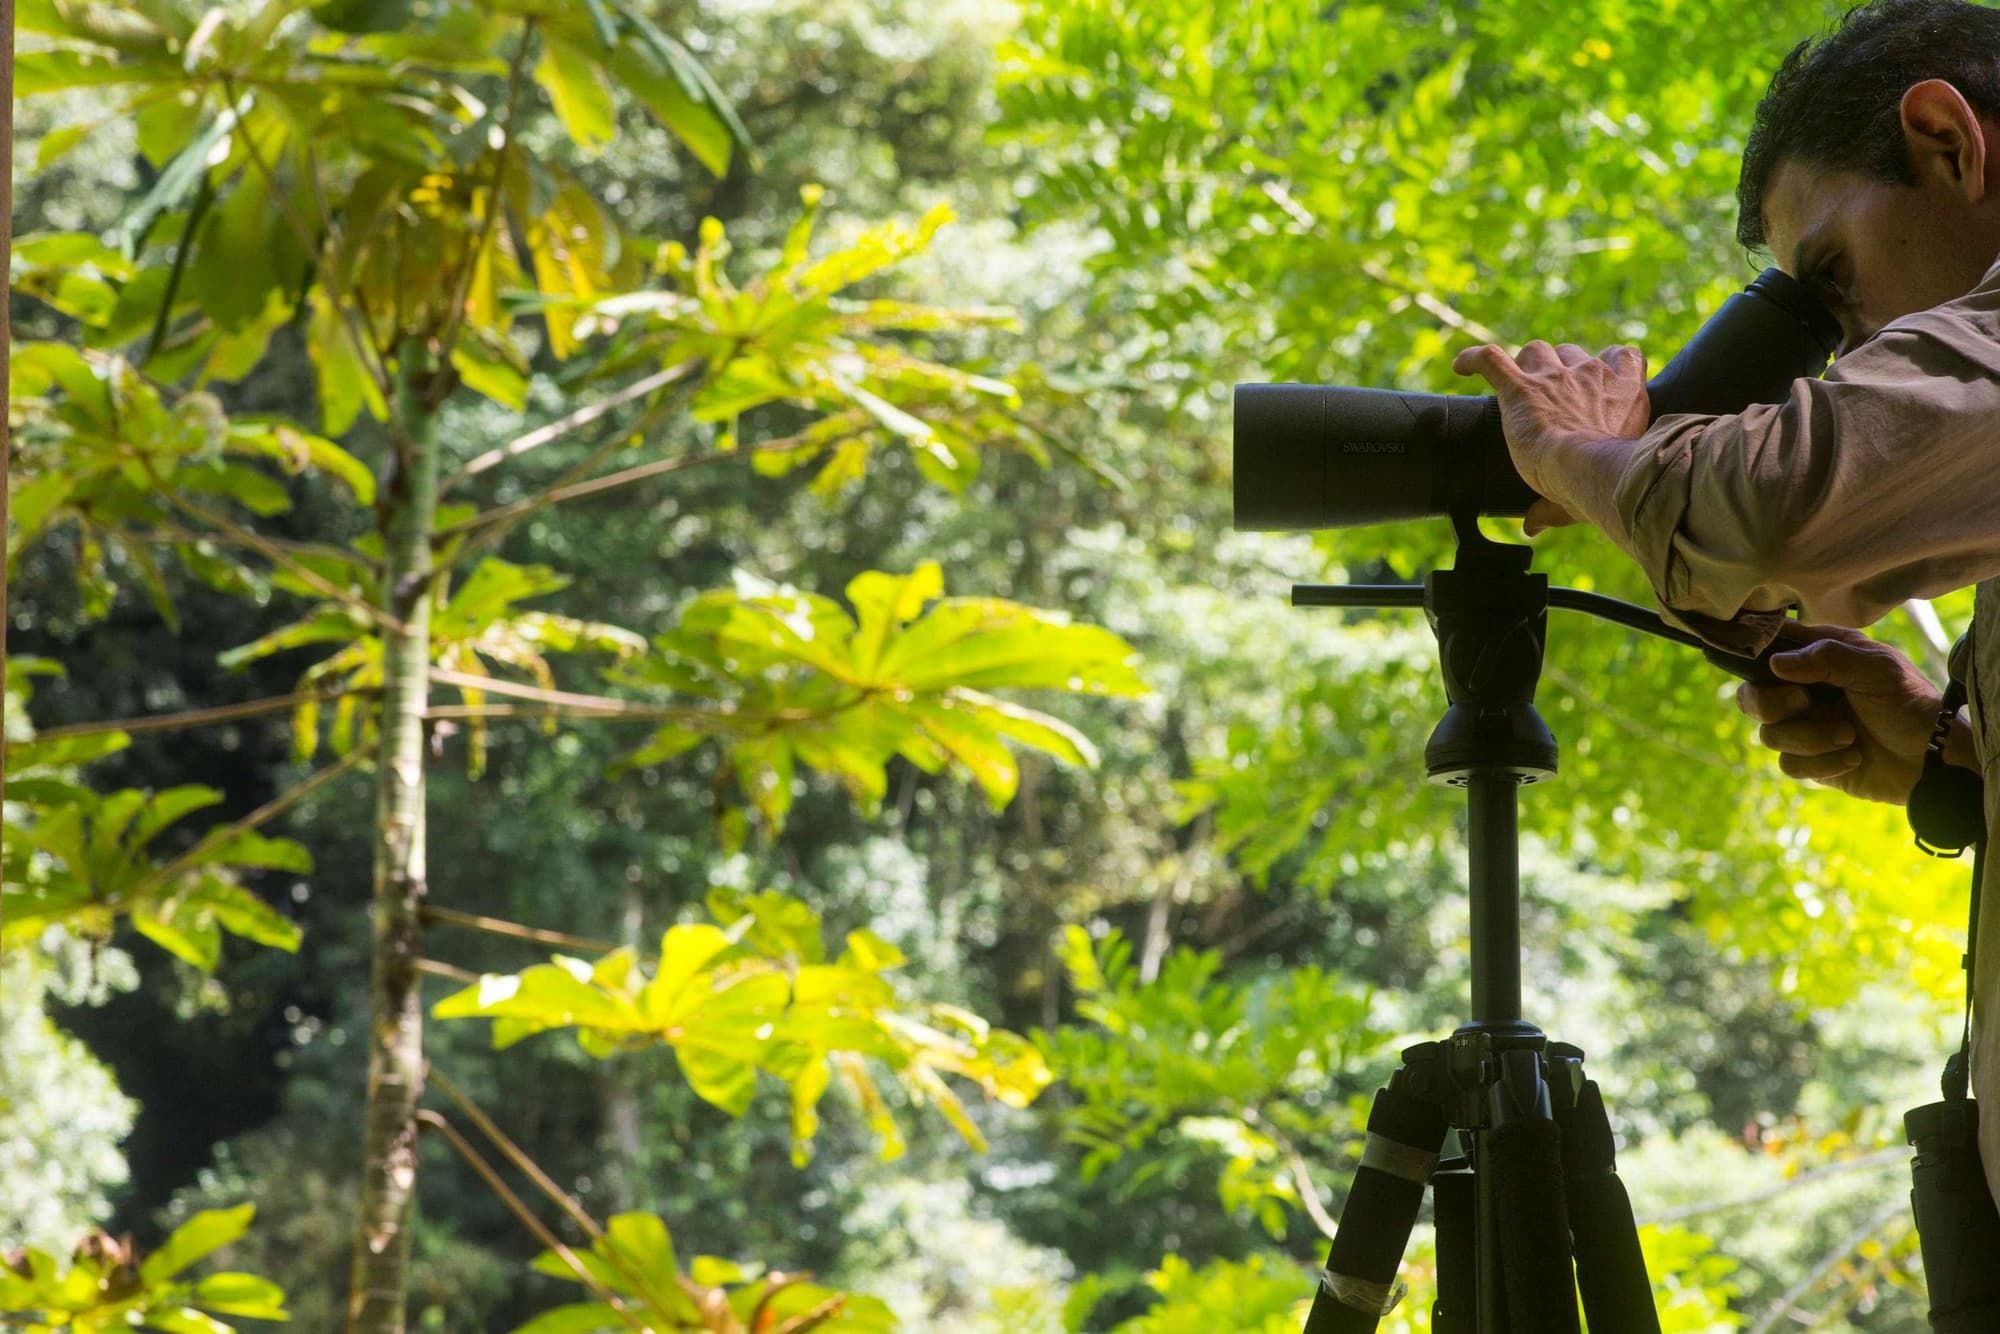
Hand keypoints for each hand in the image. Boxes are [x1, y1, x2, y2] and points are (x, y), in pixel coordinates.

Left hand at [1450, 341, 1649, 531]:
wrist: (1585, 469)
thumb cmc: (1603, 484)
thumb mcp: (1602, 482)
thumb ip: (1560, 505)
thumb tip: (1532, 526)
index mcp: (1624, 392)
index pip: (1623, 357)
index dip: (1607, 363)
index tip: (1596, 377)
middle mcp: (1591, 375)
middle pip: (1570, 355)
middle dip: (1559, 369)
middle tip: (1546, 398)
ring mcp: (1554, 377)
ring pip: (1536, 351)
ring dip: (1526, 365)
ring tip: (1516, 385)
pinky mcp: (1521, 386)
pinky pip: (1491, 359)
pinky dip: (1474, 360)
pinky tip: (1461, 367)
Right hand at [1735, 623, 1941, 803]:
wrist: (1933, 760)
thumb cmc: (1910, 705)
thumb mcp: (1878, 670)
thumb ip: (1827, 658)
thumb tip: (1775, 663)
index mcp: (1819, 658)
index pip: (1770, 647)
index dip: (1756, 653)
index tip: (1766, 664)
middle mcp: (1804, 692)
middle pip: (1752, 697)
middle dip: (1772, 703)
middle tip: (1803, 700)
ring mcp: (1805, 728)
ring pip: (1769, 735)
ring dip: (1810, 738)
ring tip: (1849, 736)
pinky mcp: (1811, 762)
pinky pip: (1790, 765)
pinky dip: (1823, 763)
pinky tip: (1854, 757)